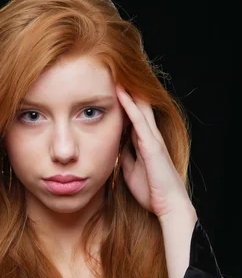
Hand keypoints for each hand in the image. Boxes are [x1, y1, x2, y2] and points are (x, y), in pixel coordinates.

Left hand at [115, 85, 191, 219]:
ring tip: (116, 72)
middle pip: (139, 107)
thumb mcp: (130, 170)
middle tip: (114, 71)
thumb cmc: (151, 191)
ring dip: (128, 90)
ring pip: (140, 108)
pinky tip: (120, 93)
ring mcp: (153, 139)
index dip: (124, 101)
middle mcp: (151, 137)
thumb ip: (125, 157)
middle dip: (128, 90)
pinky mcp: (152, 146)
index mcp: (146, 143)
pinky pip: (139, 121)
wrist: (168, 206)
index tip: (110, 86)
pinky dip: (130, 106)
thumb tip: (115, 147)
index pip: (134, 116)